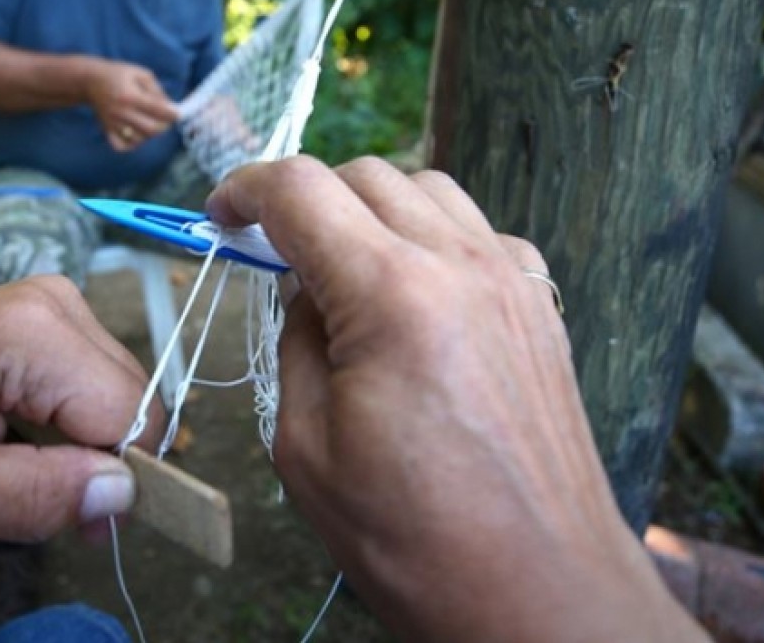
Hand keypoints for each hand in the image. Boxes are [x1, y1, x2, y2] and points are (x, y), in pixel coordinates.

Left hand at [0, 278, 161, 541]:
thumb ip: (24, 496)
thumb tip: (121, 494)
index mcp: (23, 336)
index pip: (130, 419)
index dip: (115, 484)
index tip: (67, 525)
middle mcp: (53, 303)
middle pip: (134, 407)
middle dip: (98, 469)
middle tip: (24, 502)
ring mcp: (56, 302)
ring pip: (122, 400)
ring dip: (83, 450)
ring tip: (7, 466)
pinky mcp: (52, 315)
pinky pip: (97, 386)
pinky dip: (70, 427)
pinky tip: (15, 438)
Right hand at [85, 60, 178, 151]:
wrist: (91, 81)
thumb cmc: (118, 74)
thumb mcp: (141, 74)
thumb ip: (157, 91)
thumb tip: (170, 107)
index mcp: (130, 95)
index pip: (158, 110)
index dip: (172, 114)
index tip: (177, 113)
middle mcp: (121, 112)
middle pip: (151, 129)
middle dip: (163, 126)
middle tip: (164, 119)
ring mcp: (113, 123)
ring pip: (139, 140)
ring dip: (149, 134)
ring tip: (149, 122)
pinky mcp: (107, 130)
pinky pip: (122, 146)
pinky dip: (133, 143)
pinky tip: (136, 133)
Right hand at [205, 157, 703, 642]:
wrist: (538, 587)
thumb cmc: (415, 538)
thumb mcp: (305, 447)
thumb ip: (296, 342)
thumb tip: (304, 290)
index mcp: (392, 296)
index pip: (302, 191)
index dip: (245, 190)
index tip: (221, 214)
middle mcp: (462, 266)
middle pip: (366, 174)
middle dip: (306, 198)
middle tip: (273, 250)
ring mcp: (514, 280)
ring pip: (428, 187)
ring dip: (370, 207)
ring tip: (343, 267)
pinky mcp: (542, 307)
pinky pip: (477, 232)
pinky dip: (432, 237)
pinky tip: (415, 293)